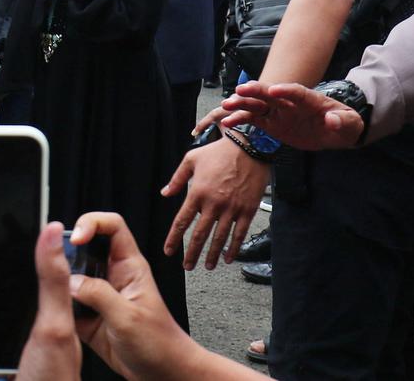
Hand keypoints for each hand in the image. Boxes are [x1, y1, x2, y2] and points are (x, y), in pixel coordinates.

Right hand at [70, 213, 200, 380]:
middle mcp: (113, 277)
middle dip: (69, 252)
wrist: (163, 374)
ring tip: (54, 288)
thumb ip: (98, 295)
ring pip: (73, 277)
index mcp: (130, 267)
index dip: (92, 223)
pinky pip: (68, 305)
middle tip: (56, 262)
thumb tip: (70, 281)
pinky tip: (58, 312)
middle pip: (86, 249)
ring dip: (62, 281)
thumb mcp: (128, 317)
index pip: (112, 227)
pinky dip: (60, 307)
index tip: (77, 237)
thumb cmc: (160, 344)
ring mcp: (100, 297)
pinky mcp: (90, 317)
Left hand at [161, 114, 269, 268]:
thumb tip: (165, 193)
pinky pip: (240, 233)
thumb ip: (177, 179)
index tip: (169, 251)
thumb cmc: (218, 152)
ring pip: (220, 238)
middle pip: (200, 235)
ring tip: (207, 266)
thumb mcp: (191, 159)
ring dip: (212, 254)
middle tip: (187, 266)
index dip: (174, 239)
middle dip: (192, 253)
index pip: (182, 222)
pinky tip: (228, 258)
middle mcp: (213, 204)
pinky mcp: (247, 210)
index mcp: (197, 193)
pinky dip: (234, 248)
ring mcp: (232, 208)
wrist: (249, 147)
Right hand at [219, 81, 363, 149]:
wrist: (334, 132)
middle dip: (256, 91)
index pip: (297, 92)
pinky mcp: (271, 123)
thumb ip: (343, 121)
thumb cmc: (344, 124)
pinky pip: (254, 120)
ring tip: (226, 105)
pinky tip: (227, 122)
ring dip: (242, 104)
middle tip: (241, 89)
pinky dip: (241, 119)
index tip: (274, 89)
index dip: (286, 89)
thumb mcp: (350, 123)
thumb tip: (332, 120)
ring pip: (258, 105)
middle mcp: (290, 102)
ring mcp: (279, 112)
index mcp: (310, 99)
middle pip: (271, 94)